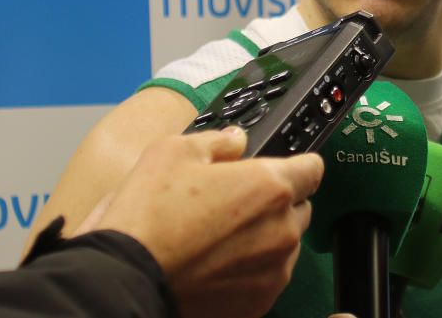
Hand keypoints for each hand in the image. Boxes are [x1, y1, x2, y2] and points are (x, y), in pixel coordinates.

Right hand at [86, 126, 324, 317]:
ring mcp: (274, 270)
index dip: (299, 165)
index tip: (286, 168)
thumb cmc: (149, 216)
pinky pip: (268, 277)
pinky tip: (217, 264)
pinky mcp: (260, 302)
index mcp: (270, 186)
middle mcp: (282, 229)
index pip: (313, 168)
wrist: (128, 278)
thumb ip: (218, 141)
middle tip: (236, 204)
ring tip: (220, 238)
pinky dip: (252, 270)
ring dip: (266, 237)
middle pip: (299, 208)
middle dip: (277, 202)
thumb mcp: (174, 153)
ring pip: (285, 244)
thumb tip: (237, 140)